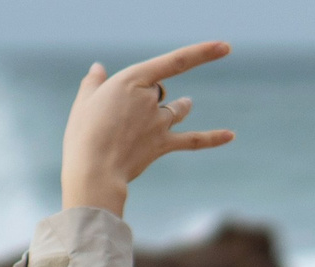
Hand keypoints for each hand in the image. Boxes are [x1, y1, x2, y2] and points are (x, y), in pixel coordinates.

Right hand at [60, 41, 235, 216]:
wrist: (94, 171)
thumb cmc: (83, 135)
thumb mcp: (83, 102)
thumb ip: (94, 83)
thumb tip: (98, 69)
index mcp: (132, 80)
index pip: (175, 62)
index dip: (203, 53)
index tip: (225, 47)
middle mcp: (151, 99)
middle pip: (160, 90)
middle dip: (149, 96)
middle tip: (125, 114)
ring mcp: (159, 122)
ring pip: (178, 109)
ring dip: (181, 106)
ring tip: (187, 104)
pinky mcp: (162, 145)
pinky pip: (192, 140)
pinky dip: (212, 138)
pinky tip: (231, 136)